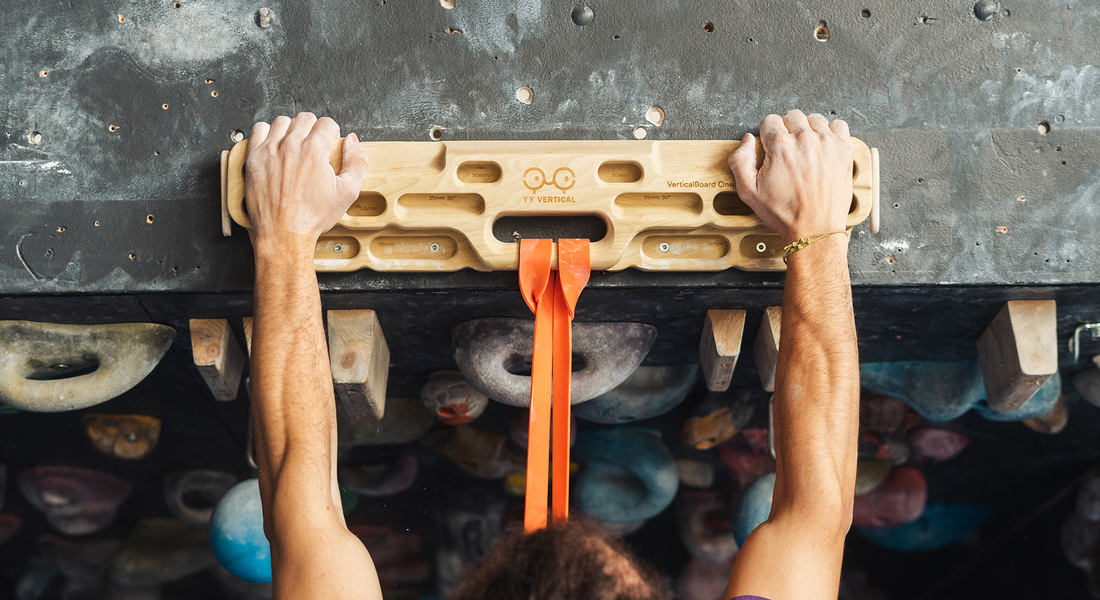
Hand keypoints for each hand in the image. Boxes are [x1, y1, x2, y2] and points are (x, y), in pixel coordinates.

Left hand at [244, 113, 368, 254]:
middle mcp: (291, 146)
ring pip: (282, 121)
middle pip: (305, 118)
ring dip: (291, 129)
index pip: (326, 123)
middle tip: (313, 145)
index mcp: (314, 151)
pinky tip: (274, 145)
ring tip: (294, 144)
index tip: (329, 142)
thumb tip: (353, 142)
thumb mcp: (347, 193)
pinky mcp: (254, 158)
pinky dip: (268, 133)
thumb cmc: (312, 217)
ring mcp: (270, 150)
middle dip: (313, 129)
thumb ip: (356, 163)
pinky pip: (259, 130)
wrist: (284, 233)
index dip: (332, 133)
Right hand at [728, 110, 852, 244]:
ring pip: (814, 119)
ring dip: (808, 128)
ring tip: (805, 147)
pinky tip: (823, 145)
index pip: (770, 120)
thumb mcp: (748, 192)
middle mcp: (805, 140)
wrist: (814, 229)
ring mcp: (827, 143)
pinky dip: (830, 132)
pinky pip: (838, 125)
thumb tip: (747, 141)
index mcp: (780, 147)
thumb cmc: (784, 213)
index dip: (767, 133)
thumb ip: (740, 161)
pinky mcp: (843, 150)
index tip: (770, 145)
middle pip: (792, 116)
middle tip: (787, 148)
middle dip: (786, 129)